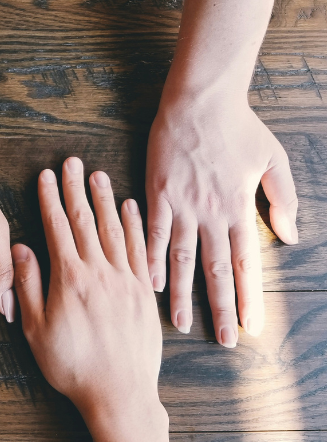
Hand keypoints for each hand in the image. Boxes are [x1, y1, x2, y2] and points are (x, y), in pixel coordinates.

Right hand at [13, 158, 168, 441]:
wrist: (120, 394)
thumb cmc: (72, 366)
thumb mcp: (36, 330)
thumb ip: (27, 286)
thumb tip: (20, 249)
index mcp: (70, 279)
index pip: (58, 228)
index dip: (50, 199)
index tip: (47, 176)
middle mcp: (100, 272)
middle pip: (86, 221)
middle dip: (76, 189)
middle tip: (72, 162)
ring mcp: (126, 280)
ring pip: (114, 229)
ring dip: (105, 200)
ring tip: (98, 175)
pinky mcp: (144, 292)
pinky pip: (140, 250)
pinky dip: (135, 225)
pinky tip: (130, 208)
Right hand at [146, 97, 297, 345]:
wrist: (200, 101)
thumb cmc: (239, 127)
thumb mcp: (273, 160)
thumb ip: (283, 200)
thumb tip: (291, 237)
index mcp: (239, 208)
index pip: (245, 262)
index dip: (249, 297)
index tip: (252, 326)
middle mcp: (211, 213)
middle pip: (215, 269)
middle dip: (221, 308)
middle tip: (223, 340)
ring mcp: (182, 205)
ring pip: (183, 258)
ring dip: (182, 294)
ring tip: (180, 324)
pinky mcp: (158, 194)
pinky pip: (154, 233)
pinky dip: (151, 259)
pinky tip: (149, 283)